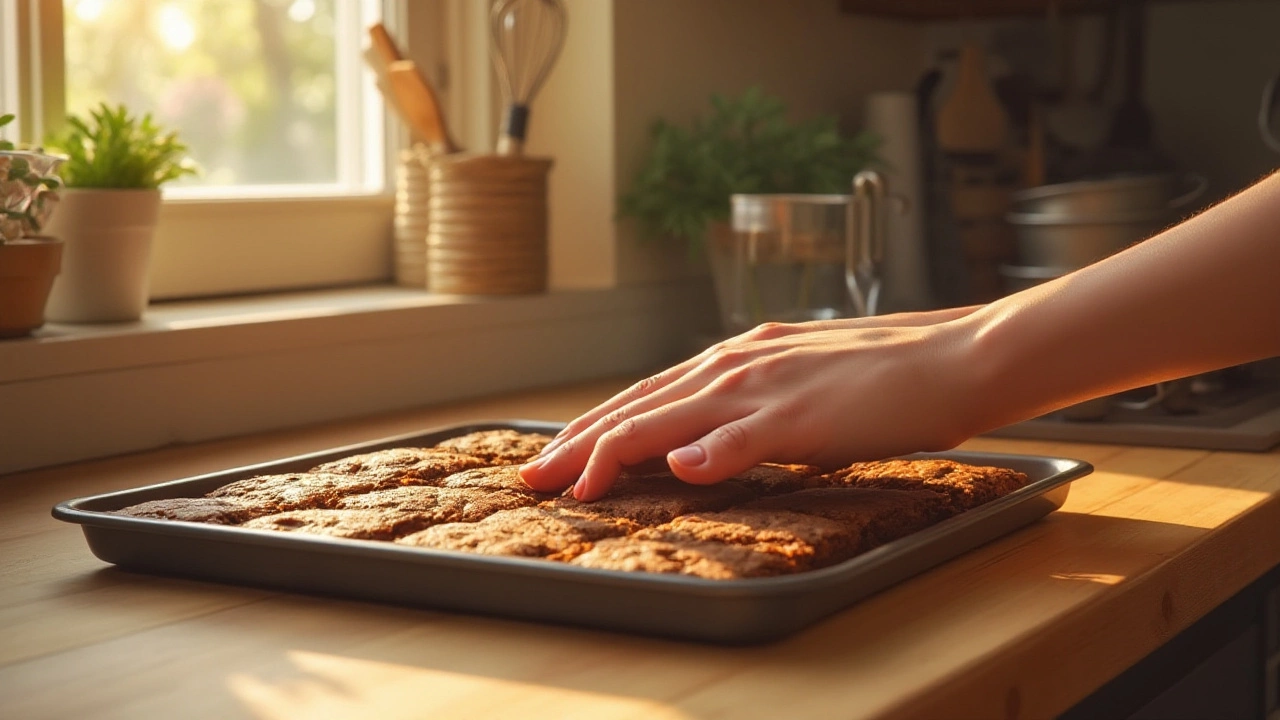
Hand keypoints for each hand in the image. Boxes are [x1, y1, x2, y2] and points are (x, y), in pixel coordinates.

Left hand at [519, 307, 984, 500]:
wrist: (951, 355)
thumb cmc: (879, 377)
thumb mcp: (795, 387)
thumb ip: (746, 410)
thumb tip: (705, 444)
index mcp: (732, 359)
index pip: (643, 397)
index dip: (590, 428)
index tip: (554, 456)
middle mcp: (734, 365)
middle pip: (636, 408)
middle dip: (577, 443)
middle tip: (531, 476)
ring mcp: (765, 387)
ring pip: (669, 419)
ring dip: (614, 452)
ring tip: (572, 484)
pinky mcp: (803, 415)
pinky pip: (746, 437)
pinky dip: (710, 454)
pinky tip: (679, 471)